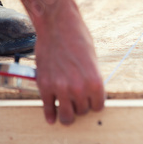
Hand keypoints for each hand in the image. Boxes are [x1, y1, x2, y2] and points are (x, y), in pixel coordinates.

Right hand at [34, 0, 104, 124]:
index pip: (98, 107)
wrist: (58, 26)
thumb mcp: (93, 61)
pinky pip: (48, 108)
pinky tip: (52, 117)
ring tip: (66, 112)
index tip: (90, 101)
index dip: (94, 103)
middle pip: (82, 112)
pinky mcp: (44, 86)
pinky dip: (50, 114)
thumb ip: (91, 81)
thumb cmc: (79, 40)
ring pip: (66, 116)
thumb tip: (90, 97)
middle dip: (81, 107)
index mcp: (95, 82)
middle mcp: (79, 88)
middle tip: (77, 101)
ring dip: (67, 115)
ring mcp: (60, 88)